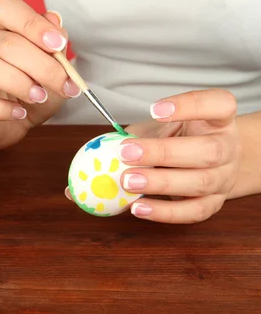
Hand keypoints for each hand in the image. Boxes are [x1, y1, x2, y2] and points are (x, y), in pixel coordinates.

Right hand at [0, 0, 79, 148]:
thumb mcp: (52, 68)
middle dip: (40, 64)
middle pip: (4, 41)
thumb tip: (55, 22)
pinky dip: (0, 109)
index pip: (4, 6)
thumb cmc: (30, 90)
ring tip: (38, 97)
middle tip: (62, 84)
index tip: (58, 44)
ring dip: (16, 81)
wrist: (11, 124)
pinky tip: (19, 113)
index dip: (32, 23)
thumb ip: (55, 46)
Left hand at [97, 89, 240, 223]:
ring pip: (200, 182)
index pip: (218, 104)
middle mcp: (228, 147)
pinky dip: (164, 212)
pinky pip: (193, 211)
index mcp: (219, 119)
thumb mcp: (160, 129)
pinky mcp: (216, 203)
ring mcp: (225, 177)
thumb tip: (89, 158)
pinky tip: (137, 208)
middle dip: (163, 152)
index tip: (154, 109)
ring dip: (160, 183)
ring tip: (126, 181)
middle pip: (207, 150)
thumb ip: (129, 137)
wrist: (211, 164)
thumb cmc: (177, 139)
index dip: (189, 105)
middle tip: (126, 153)